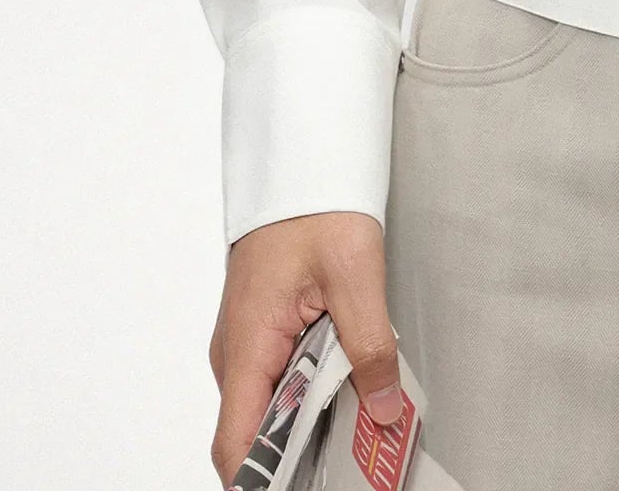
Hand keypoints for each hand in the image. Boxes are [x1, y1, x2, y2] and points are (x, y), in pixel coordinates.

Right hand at [207, 210, 402, 484]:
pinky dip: (308, 393)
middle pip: (254, 433)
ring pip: (268, 406)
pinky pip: (277, 379)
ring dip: (308, 423)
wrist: (301, 160)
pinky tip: (348, 390)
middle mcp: (235, 353)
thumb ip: (370, 347)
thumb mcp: (355, 275)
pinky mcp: (262, 331)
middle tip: (353, 461)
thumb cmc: (316, 205)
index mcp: (246, 345)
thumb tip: (383, 408)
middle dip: (299, 456)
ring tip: (360, 427)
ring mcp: (246, 343)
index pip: (235, 444)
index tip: (307, 486)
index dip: (264, 480)